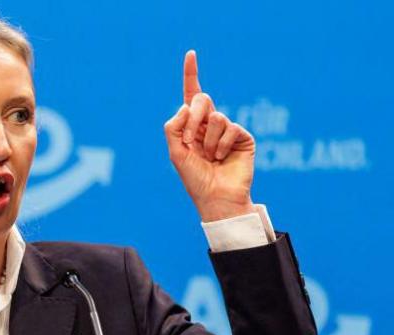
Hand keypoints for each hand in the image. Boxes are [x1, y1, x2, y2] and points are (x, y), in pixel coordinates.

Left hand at [164, 50, 256, 221]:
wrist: (215, 198)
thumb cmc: (194, 178)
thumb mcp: (176, 153)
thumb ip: (173, 127)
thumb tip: (186, 105)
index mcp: (192, 126)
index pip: (191, 96)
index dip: (191, 74)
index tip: (190, 54)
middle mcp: (209, 124)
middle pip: (202, 99)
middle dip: (193, 117)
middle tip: (190, 140)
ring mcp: (227, 130)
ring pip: (216, 116)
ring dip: (207, 139)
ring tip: (209, 157)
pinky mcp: (243, 137)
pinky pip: (231, 128)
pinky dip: (221, 144)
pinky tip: (221, 157)